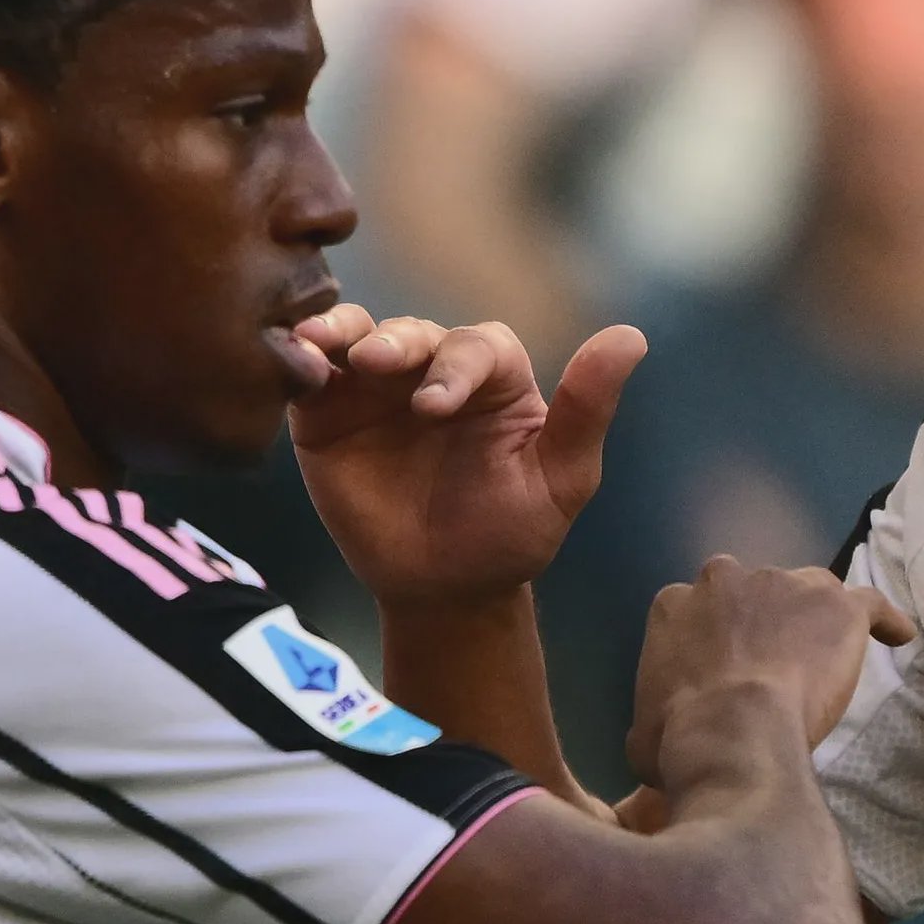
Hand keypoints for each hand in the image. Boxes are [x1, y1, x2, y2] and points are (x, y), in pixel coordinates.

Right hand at [284, 306, 642, 609]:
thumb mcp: (562, 478)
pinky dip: (298, 360)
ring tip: (320, 343)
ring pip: (358, 339)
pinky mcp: (327, 416)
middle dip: (394, 342)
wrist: (443, 590)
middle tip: (374, 364)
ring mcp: (377, 390)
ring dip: (340, 333)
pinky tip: (291, 360)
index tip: (434, 407)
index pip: (476, 348)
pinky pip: (310, 378)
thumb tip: (632, 336)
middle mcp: (434, 370)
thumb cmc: (510, 533)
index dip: (456, 366)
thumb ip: (587, 409)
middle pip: (412, 333)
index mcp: (494, 376)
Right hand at [629, 555, 913, 770]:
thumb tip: (656, 744)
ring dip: (813, 615)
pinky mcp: (837, 604)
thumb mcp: (643, 734)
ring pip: (808, 590)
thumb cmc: (678, 737)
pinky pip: (870, 604)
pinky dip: (883, 620)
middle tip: (768, 658)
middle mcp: (725, 578)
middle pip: (750, 590)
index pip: (697, 608)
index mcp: (674, 604)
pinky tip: (895, 636)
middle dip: (759, 617)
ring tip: (824, 649)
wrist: (732, 730)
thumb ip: (653, 721)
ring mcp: (784, 584)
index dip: (713, 637)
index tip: (722, 665)